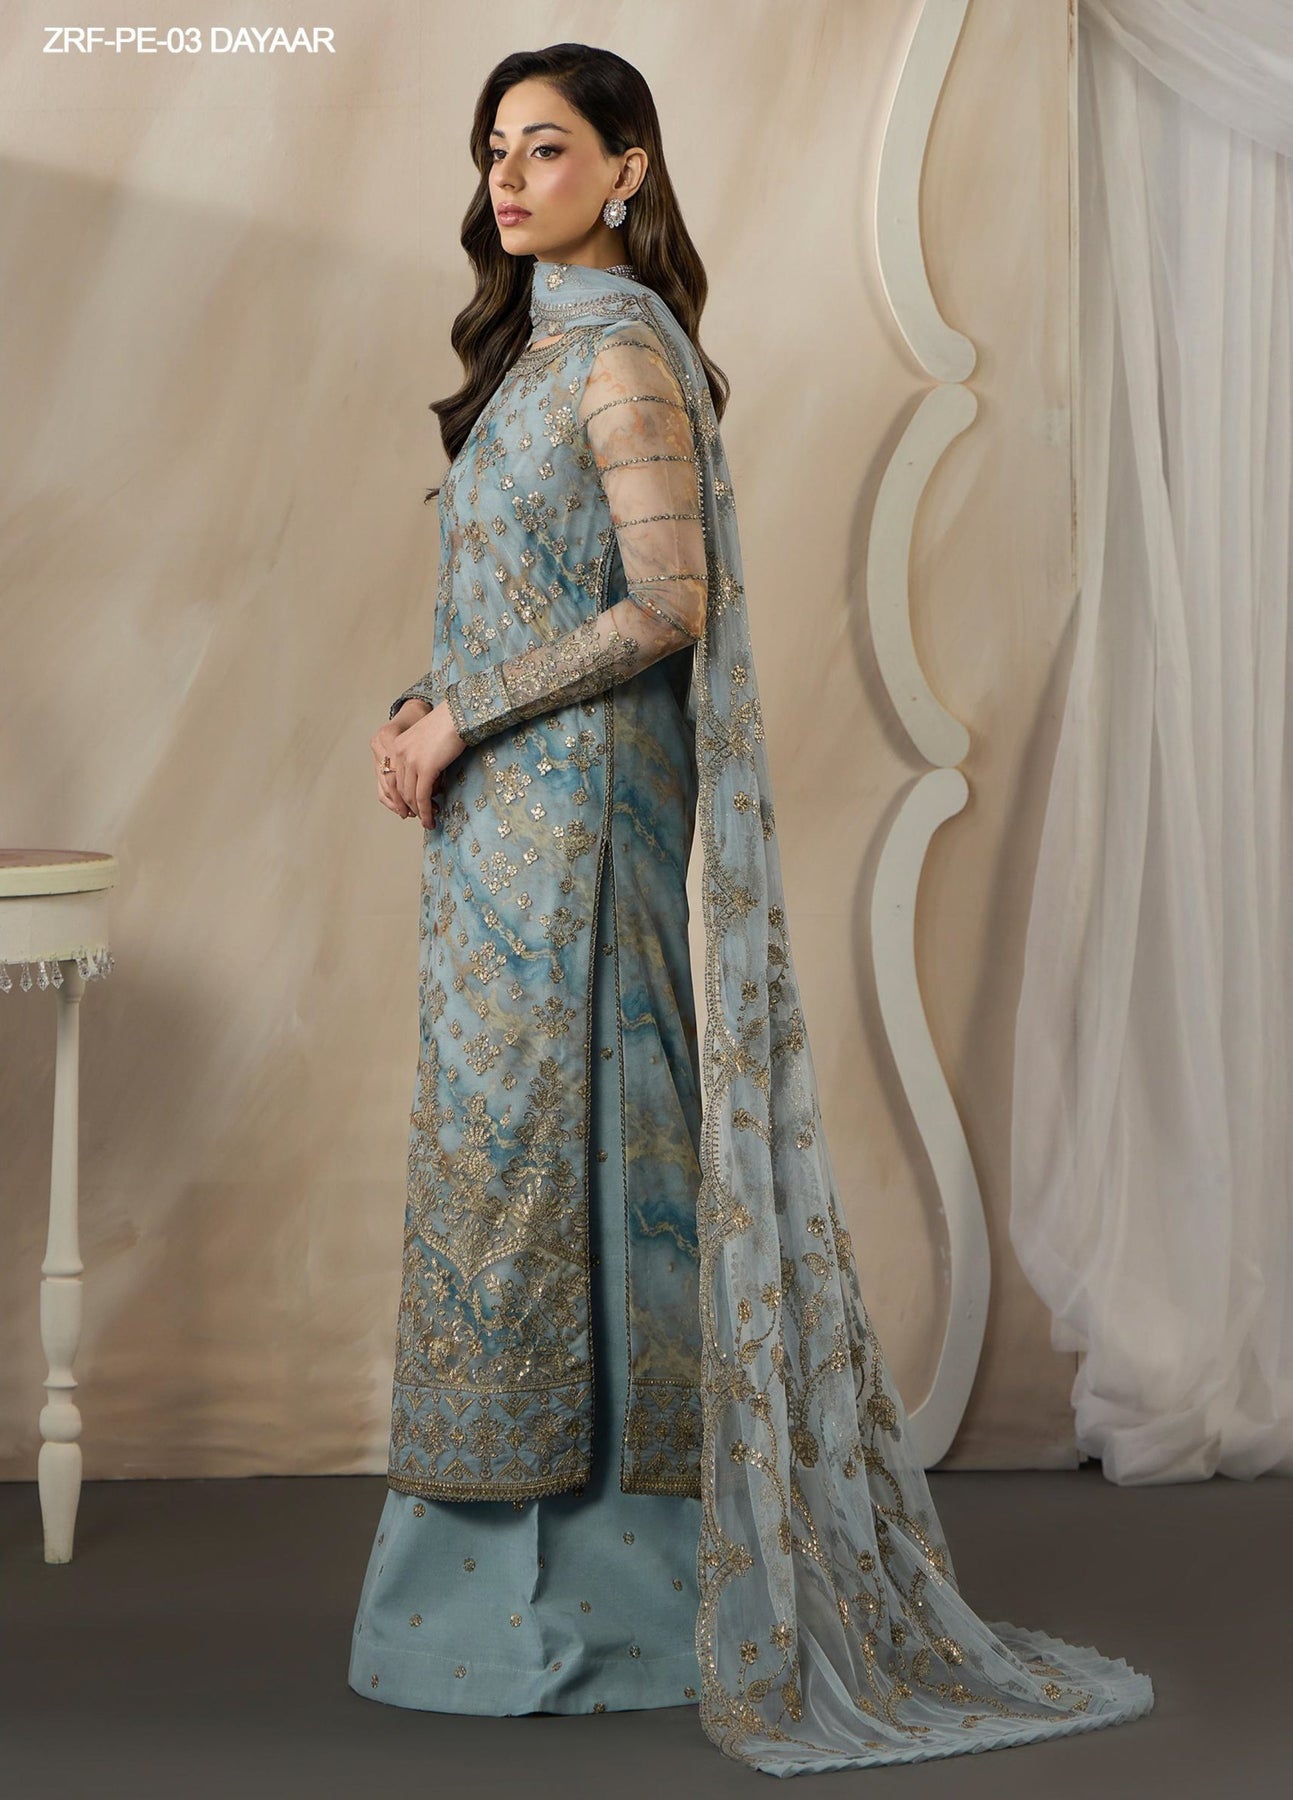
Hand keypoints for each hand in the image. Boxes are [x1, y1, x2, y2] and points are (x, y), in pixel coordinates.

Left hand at [372, 699, 466, 825]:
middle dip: (410, 807)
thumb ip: (421, 757)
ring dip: (419, 812)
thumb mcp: (427, 740)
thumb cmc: (448, 725)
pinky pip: (421, 796)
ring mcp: (411, 761)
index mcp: (396, 746)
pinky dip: (425, 811)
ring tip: (428, 822)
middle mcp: (399, 754)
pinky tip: (431, 819)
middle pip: (401, 789)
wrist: (457, 715)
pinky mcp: (425, 768)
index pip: (395, 778)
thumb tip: (428, 779)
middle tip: (421, 818)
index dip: (403, 796)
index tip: (411, 808)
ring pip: (410, 795)